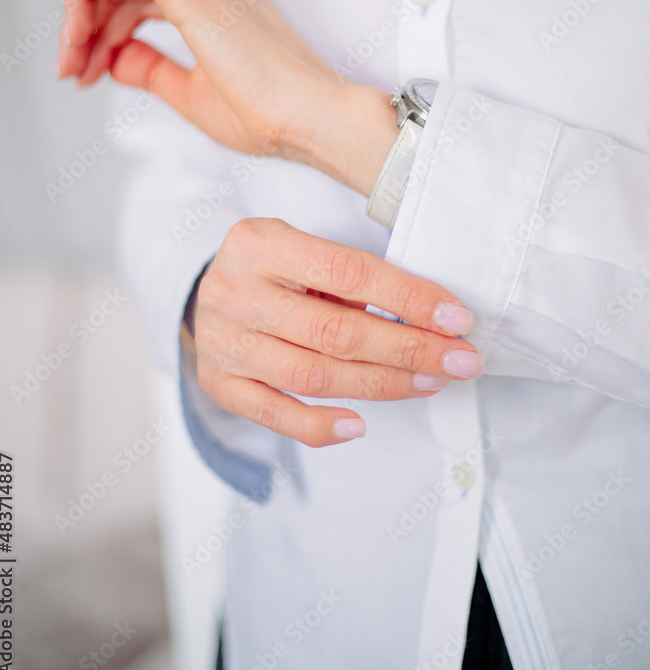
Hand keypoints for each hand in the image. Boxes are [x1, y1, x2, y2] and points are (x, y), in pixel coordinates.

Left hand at [59, 0, 396, 195]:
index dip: (103, 32)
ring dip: (80, 12)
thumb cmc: (269, 113)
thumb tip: (115, 59)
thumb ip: (152, 70)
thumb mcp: (191, 92)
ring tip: (73, 64)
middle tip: (71, 72)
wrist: (308, 118)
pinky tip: (74, 15)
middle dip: (84, 25)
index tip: (89, 73)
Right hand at [192, 218, 481, 446]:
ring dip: (381, 385)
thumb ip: (351, 279)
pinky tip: (362, 425)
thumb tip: (431, 319)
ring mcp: (222, 342)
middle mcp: (233, 292)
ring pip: (312, 376)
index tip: (456, 318)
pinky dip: (320, 426)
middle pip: (333, 332)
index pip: (347, 272)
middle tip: (459, 360)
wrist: (210, 290)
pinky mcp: (219, 383)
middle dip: (407, 349)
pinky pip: (274, 416)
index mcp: (258, 243)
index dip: (407, 298)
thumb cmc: (276, 268)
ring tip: (429, 382)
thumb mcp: (304, 249)